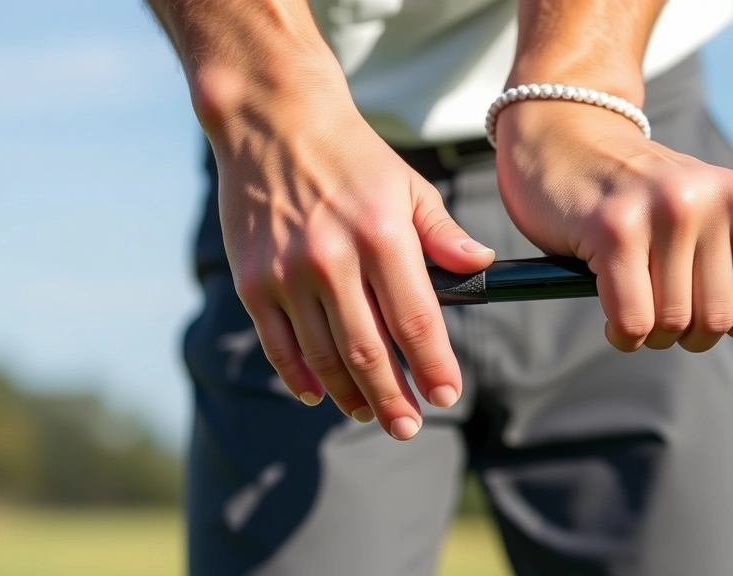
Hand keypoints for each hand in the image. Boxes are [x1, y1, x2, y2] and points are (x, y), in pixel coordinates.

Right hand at [202, 64, 494, 439]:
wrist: (273, 123)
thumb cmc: (351, 156)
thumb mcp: (408, 185)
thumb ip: (443, 233)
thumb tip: (480, 267)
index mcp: (383, 237)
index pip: (416, 320)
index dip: (433, 365)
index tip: (447, 395)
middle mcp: (333, 259)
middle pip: (369, 351)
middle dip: (393, 398)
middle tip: (409, 426)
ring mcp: (287, 274)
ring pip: (324, 356)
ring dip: (350, 394)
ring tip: (370, 414)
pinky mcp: (252, 281)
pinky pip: (278, 345)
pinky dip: (300, 376)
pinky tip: (319, 393)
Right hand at [494, 100, 732, 351]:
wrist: (566, 142)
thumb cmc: (638, 195)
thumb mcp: (704, 208)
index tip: (707, 314)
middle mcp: (706, 199)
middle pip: (715, 318)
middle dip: (688, 334)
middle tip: (664, 314)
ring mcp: (661, 212)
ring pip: (672, 323)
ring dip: (652, 335)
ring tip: (636, 308)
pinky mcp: (613, 230)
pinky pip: (632, 320)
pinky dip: (623, 335)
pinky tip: (613, 321)